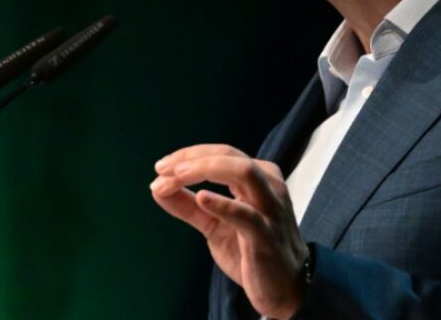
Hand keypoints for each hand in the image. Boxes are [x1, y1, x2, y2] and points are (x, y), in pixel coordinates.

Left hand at [151, 144, 307, 318]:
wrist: (284, 287)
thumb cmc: (252, 250)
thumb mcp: (214, 225)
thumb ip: (189, 206)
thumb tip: (156, 187)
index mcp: (258, 177)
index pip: (222, 153)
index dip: (189, 155)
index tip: (161, 167)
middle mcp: (268, 185)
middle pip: (230, 156)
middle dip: (192, 158)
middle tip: (163, 169)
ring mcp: (270, 209)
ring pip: (243, 172)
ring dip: (205, 170)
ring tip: (177, 176)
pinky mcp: (267, 235)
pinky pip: (246, 214)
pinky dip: (223, 203)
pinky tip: (202, 198)